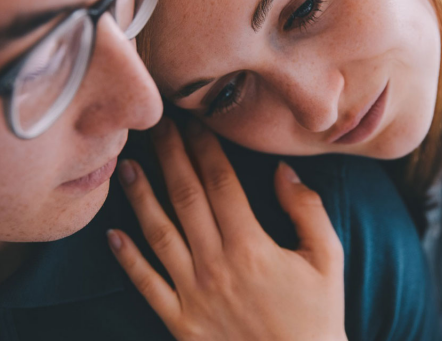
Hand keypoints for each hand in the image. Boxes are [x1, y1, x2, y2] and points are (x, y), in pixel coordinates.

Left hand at [107, 119, 346, 340]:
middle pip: (186, 197)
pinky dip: (128, 260)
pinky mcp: (181, 323)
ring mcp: (194, 295)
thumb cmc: (318, 319)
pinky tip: (112, 235)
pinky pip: (147, 285)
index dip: (204, 147)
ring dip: (141, 197)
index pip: (220, 182)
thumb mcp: (328, 260)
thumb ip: (308, 210)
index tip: (193, 121)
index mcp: (252, 245)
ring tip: (127, 166)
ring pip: (159, 234)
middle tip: (154, 125)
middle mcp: (216, 265)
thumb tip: (284, 171)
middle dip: (169, 156)